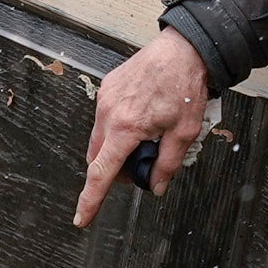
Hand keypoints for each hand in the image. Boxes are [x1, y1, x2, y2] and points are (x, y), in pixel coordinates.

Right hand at [74, 29, 216, 227]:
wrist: (183, 48)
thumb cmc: (185, 85)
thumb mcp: (185, 133)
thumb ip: (167, 164)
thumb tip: (156, 186)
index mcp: (125, 128)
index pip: (101, 173)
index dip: (90, 200)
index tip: (82, 218)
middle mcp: (108, 113)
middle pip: (97, 158)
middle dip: (114, 171)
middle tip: (143, 166)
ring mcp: (105, 99)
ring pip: (100, 138)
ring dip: (116, 149)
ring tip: (146, 138)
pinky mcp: (107, 87)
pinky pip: (104, 118)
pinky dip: (117, 128)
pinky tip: (141, 119)